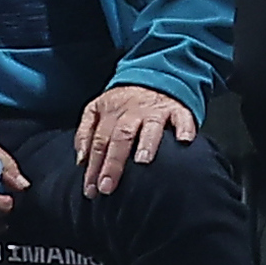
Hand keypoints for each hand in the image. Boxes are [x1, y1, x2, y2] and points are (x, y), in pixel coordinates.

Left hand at [73, 86, 193, 195]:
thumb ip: (85, 132)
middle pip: (121, 137)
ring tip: (142, 161)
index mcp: (111, 113)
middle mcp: (133, 112)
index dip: (93, 166)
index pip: (99, 141)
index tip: (90, 189)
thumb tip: (81, 160)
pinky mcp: (178, 109)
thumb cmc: (124, 102)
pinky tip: (184, 141)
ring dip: (146, 143)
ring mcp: (156, 111)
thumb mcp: (98, 108)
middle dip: (113, 162)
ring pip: (150, 126)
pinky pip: (182, 118)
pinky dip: (184, 129)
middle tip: (107, 186)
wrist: (153, 75)